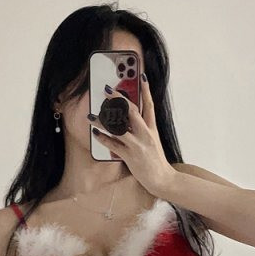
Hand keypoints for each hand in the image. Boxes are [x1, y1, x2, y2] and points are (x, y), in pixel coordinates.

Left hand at [89, 74, 175, 195]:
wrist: (163, 180)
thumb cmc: (155, 161)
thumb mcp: (152, 141)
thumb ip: (141, 130)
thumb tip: (126, 120)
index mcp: (152, 129)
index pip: (150, 104)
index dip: (146, 89)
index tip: (141, 75)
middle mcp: (146, 134)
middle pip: (131, 111)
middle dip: (117, 99)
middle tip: (105, 90)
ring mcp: (138, 145)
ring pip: (118, 128)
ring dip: (102, 120)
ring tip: (91, 115)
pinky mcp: (130, 156)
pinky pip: (113, 145)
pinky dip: (103, 139)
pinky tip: (95, 134)